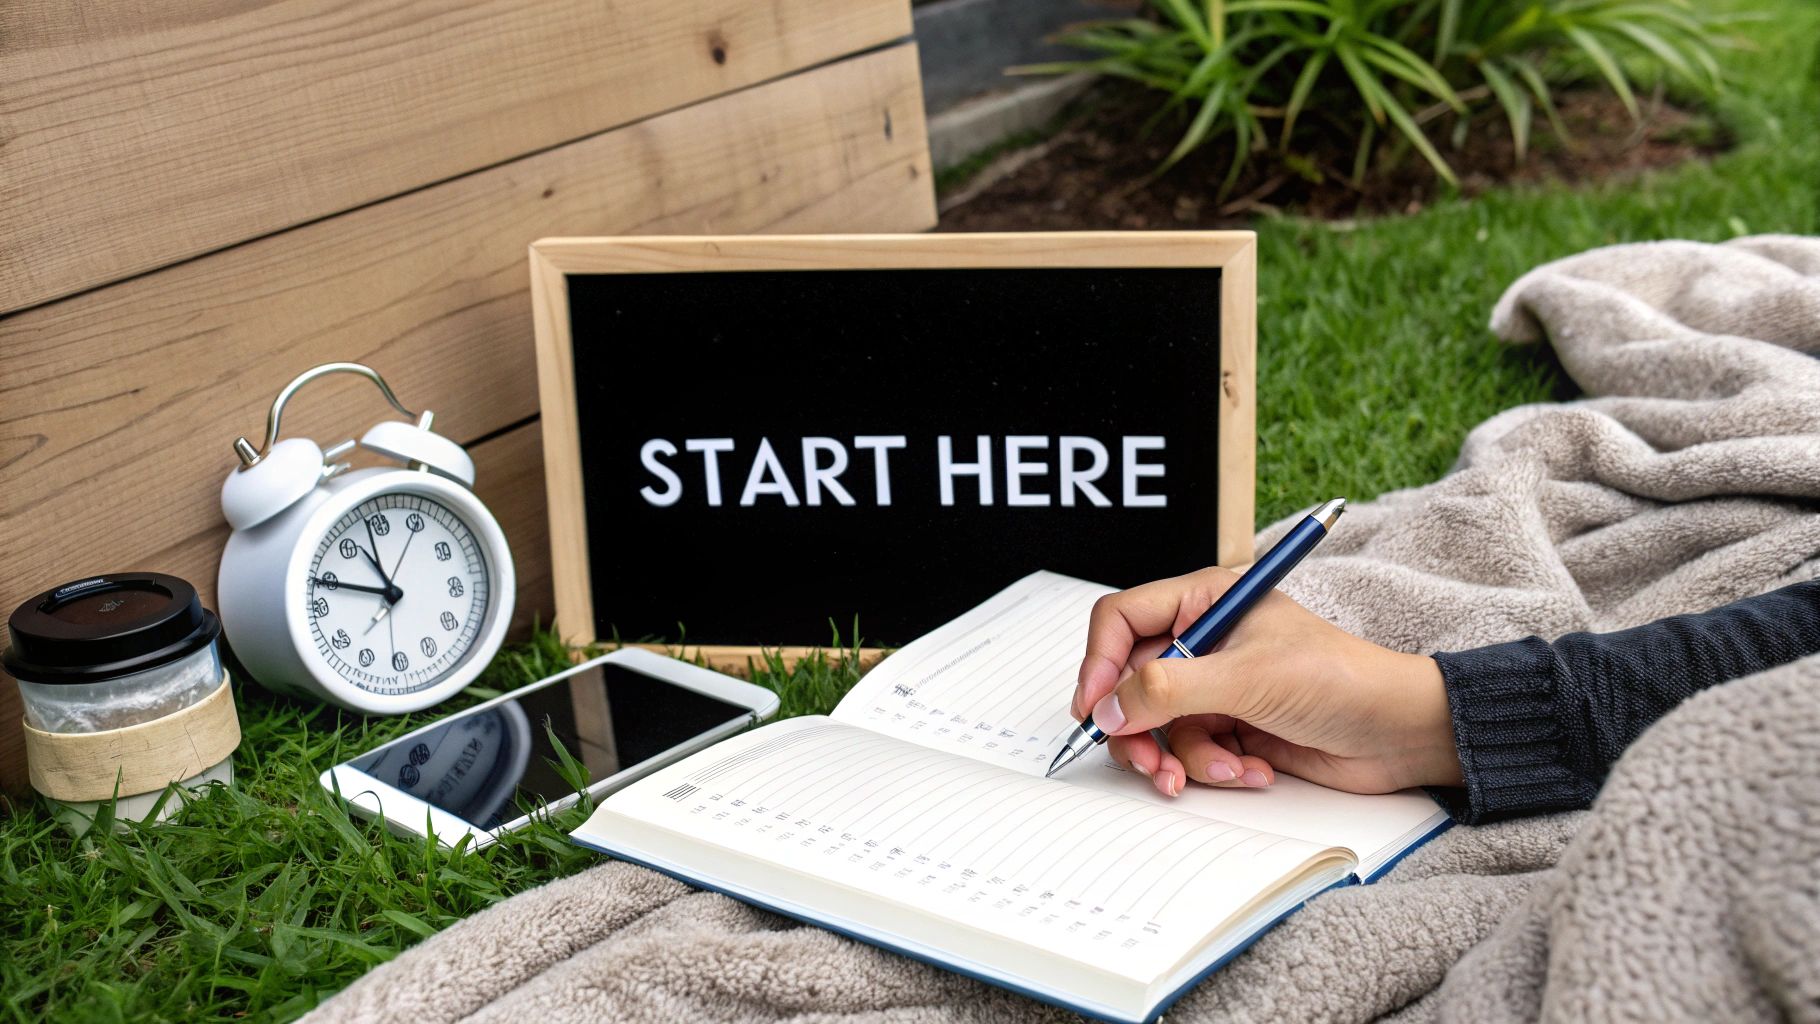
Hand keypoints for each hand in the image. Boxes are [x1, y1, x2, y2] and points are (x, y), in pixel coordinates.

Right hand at [1072, 566, 1462, 798]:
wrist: (1400, 734)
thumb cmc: (1341, 680)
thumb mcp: (1247, 678)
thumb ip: (1169, 691)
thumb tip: (1107, 708)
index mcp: (1205, 600)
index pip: (1123, 620)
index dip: (1099, 664)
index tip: (1093, 710)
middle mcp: (1204, 640)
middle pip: (1131, 682)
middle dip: (1138, 729)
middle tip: (1148, 761)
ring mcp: (1216, 686)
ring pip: (1158, 727)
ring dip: (1184, 757)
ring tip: (1224, 769)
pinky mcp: (1232, 727)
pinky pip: (1191, 752)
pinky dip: (1216, 768)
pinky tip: (1255, 769)